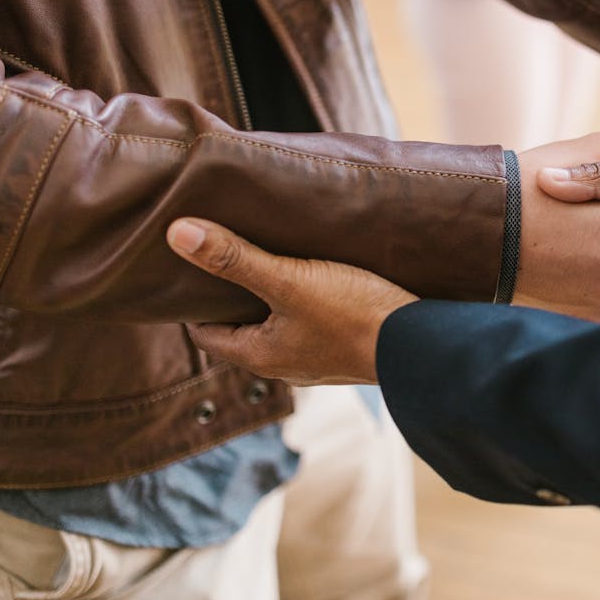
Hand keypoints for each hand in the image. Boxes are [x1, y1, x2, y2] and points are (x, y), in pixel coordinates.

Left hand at [167, 218, 412, 384]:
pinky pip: (312, 323)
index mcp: (259, 356)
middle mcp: (284, 364)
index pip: (205, 332)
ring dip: (272, 297)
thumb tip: (177, 234)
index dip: (193, 300)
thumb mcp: (290, 280)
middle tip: (226, 252)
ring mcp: (318, 359)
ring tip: (272, 255)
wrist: (421, 343)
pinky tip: (319, 274)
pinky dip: (304, 301)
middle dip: (233, 295)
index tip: (190, 266)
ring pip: (278, 324)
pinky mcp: (346, 348)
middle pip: (242, 327)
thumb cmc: (354, 315)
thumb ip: (235, 258)